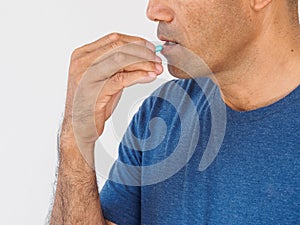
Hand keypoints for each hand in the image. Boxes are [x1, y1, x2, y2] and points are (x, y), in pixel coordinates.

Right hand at [61, 33, 162, 164]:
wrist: (77, 127)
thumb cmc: (92, 103)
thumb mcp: (105, 78)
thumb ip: (119, 66)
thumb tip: (144, 56)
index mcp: (83, 54)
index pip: (114, 39)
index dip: (136, 41)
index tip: (151, 49)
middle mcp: (82, 61)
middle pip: (119, 46)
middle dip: (143, 52)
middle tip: (157, 60)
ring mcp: (86, 75)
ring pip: (121, 59)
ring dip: (143, 63)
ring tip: (156, 69)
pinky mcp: (94, 90)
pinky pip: (121, 78)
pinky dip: (139, 75)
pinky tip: (149, 77)